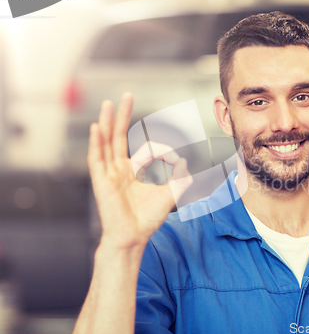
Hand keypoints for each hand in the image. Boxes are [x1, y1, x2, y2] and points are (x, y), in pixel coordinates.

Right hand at [87, 93, 191, 250]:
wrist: (133, 237)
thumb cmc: (147, 219)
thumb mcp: (170, 195)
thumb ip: (180, 179)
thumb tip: (186, 162)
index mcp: (132, 171)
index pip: (146, 149)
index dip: (163, 151)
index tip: (176, 159)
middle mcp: (118, 169)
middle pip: (118, 136)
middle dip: (122, 116)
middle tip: (126, 96)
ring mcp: (108, 173)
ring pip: (106, 142)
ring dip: (107, 122)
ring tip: (108, 104)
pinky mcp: (101, 181)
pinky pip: (96, 159)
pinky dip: (96, 143)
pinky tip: (97, 127)